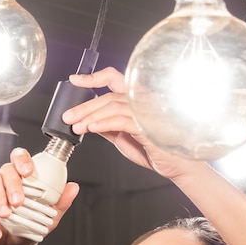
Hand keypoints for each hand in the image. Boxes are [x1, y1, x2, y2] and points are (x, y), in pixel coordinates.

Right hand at [0, 147, 78, 244]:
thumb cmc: (18, 231)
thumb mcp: (44, 222)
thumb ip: (59, 205)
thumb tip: (73, 188)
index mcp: (20, 180)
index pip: (20, 159)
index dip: (23, 160)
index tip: (29, 171)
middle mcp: (4, 180)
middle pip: (7, 169)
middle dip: (14, 184)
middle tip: (19, 202)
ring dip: (0, 199)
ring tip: (6, 215)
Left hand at [63, 67, 202, 181]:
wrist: (177, 167)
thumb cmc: (156, 151)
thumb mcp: (124, 137)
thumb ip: (109, 127)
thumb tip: (90, 122)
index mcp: (137, 100)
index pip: (114, 79)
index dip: (94, 77)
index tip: (75, 80)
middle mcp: (143, 101)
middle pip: (108, 96)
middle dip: (84, 106)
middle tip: (68, 116)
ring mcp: (147, 111)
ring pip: (112, 106)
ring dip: (90, 117)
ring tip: (76, 126)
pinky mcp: (147, 125)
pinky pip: (121, 120)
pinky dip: (103, 123)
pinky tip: (92, 129)